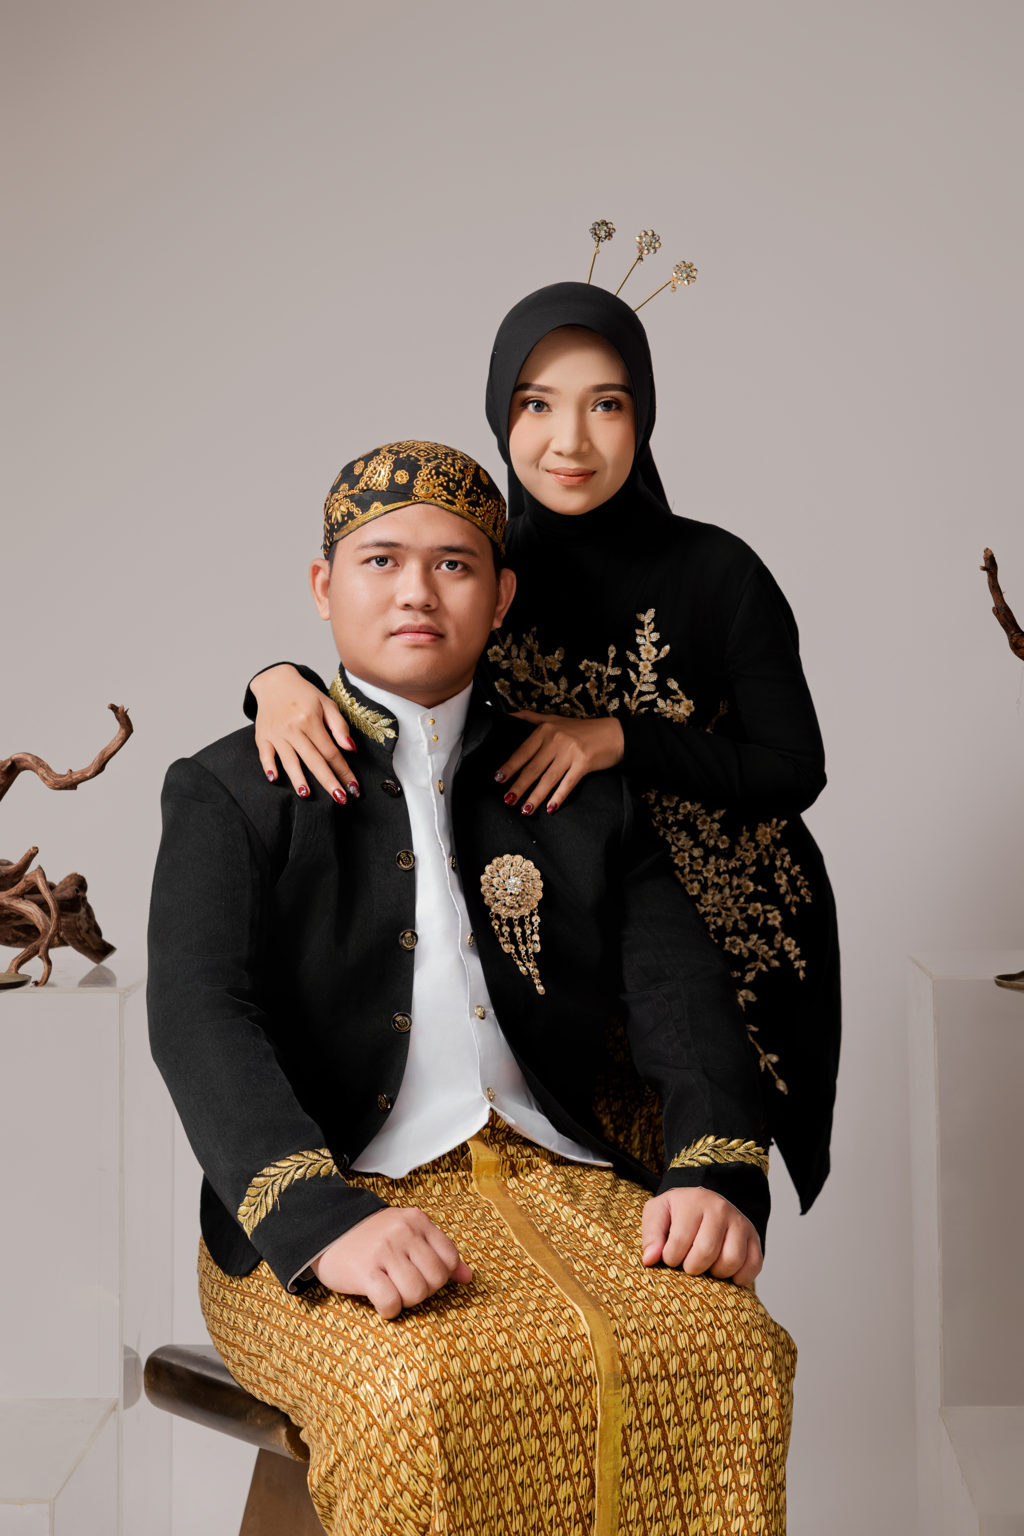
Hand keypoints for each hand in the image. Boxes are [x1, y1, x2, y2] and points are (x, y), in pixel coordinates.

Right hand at [251, 665, 359, 803]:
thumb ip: (339, 726)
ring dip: (298, 779)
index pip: (331, 752)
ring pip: (289, 761)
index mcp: (310, 721)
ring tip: (307, 795)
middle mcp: (293, 728)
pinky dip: (269, 767)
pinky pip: (265, 755)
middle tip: (340, 799)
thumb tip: (350, 749)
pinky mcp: (262, 737)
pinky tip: (275, 779)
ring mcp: (276, 734)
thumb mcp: (327, 704)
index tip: (354, 787)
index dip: (344, 771)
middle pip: (314, 760)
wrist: (275, 682)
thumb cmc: (305, 695)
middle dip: (328, 781)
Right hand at [311, 1206, 473, 1318]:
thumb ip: (438, 1252)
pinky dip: (389, 1310)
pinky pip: (391, 1302)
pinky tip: (381, 1302)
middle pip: (435, 1279)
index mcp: (417, 1221)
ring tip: (393, 1292)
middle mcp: (403, 1232)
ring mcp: (384, 1251)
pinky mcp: (365, 1271)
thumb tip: (468, 1278)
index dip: (440, 1276)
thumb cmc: (372, 1238)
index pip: (450, 1259)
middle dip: (423, 1291)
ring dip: (406, 1301)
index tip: (422, 1275)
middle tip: (405, 1286)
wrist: (325, 1232)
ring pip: (416, 1293)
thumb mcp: (408, 1234)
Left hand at [495, 712, 623, 814]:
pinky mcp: (584, 763)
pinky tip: (550, 808)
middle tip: (507, 800)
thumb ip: (531, 718)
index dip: (510, 766)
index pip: (523, 751)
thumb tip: (508, 716)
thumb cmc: (583, 729)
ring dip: (535, 796)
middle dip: (519, 786)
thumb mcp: (556, 719)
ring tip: (524, 809)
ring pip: (548, 778)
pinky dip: (558, 797)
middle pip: (533, 767)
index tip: (498, 778)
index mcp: (546, 729)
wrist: (614, 733)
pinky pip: (568, 783)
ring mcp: (570, 752)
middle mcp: (556, 739)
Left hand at [640, 1188, 762, 1286]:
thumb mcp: (658, 1213)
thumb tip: (650, 1260)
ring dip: (716, 1273)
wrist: (706, 1202)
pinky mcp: (754, 1238)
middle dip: (692, 1267)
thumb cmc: (679, 1212)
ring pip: (731, 1261)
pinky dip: (739, 1277)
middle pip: (706, 1252)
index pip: (680, 1241)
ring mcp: (740, 1223)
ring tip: (706, 1266)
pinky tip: (725, 1271)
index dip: (671, 1258)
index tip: (670, 1256)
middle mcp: (720, 1209)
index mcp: (694, 1202)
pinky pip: (753, 1266)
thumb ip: (651, 1235)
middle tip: (688, 1264)